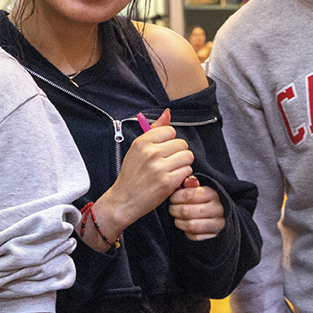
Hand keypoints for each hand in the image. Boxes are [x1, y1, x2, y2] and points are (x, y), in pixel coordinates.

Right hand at [99, 109, 192, 237]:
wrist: (124, 200)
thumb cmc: (131, 174)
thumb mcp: (137, 149)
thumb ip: (153, 131)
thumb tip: (168, 113)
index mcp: (142, 142)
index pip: (170, 131)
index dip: (170, 141)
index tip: (164, 149)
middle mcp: (150, 153)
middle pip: (182, 144)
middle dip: (179, 153)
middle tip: (170, 162)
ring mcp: (159, 168)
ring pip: (187, 157)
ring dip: (183, 164)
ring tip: (172, 170)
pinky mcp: (168, 182)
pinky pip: (187, 171)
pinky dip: (183, 176)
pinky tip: (173, 179)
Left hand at [169, 174, 224, 240]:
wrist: (219, 213)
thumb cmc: (203, 199)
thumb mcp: (198, 189)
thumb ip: (190, 184)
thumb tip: (187, 180)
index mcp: (212, 194)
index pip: (189, 195)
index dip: (176, 197)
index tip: (172, 198)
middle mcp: (217, 208)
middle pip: (187, 211)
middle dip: (174, 210)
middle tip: (172, 208)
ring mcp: (217, 223)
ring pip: (190, 225)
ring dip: (178, 222)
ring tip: (176, 217)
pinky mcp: (214, 234)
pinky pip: (195, 236)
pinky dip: (186, 232)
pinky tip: (185, 226)